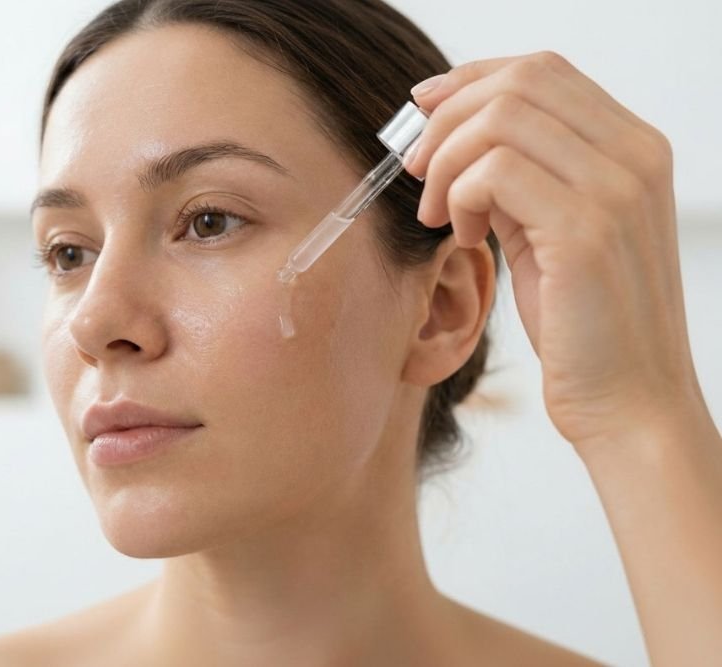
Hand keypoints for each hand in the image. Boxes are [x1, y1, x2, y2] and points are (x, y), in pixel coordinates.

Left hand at [403, 50, 701, 451]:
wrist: (627, 402)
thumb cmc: (584, 324)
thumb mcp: (548, 232)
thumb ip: (519, 179)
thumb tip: (458, 137)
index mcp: (633, 148)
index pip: (543, 70)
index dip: (471, 79)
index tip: (422, 108)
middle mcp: (635, 155)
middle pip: (520, 81)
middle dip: (447, 118)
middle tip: (416, 169)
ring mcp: (617, 188)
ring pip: (501, 119)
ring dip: (446, 162)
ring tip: (440, 214)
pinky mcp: (586, 229)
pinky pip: (495, 172)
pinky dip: (460, 196)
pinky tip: (464, 237)